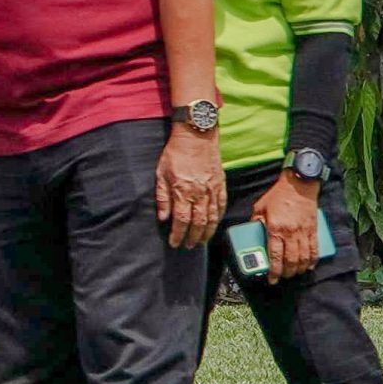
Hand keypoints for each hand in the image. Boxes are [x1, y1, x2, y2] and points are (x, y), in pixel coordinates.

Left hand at [155, 125, 225, 249]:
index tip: (175, 243)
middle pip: (199, 222)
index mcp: (183, 191)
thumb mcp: (161, 174)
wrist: (197, 137)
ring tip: (201, 241)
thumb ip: (162, 197)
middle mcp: (200, 193)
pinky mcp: (221, 185)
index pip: (182, 220)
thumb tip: (163, 217)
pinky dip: (218, 218)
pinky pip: (221, 206)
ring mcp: (213, 190)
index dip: (178, 234)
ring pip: (212, 217)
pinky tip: (214, 225)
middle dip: (193, 237)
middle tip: (189, 246)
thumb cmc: (175, 154)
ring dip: (207, 232)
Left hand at [254, 172, 321, 281]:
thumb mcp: (260, 208)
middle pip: (290, 260)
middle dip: (286, 272)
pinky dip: (313, 260)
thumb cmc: (278, 195)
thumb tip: (252, 234)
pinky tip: (308, 266)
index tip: (272, 279)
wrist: (299, 185)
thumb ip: (256, 222)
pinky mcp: (314, 230)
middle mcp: (291, 232)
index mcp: (276, 228)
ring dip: (298, 269)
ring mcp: (304, 232)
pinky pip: (315, 249)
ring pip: (304, 257)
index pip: (275, 255)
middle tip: (281, 277)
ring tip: (293, 274)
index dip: (274, 270)